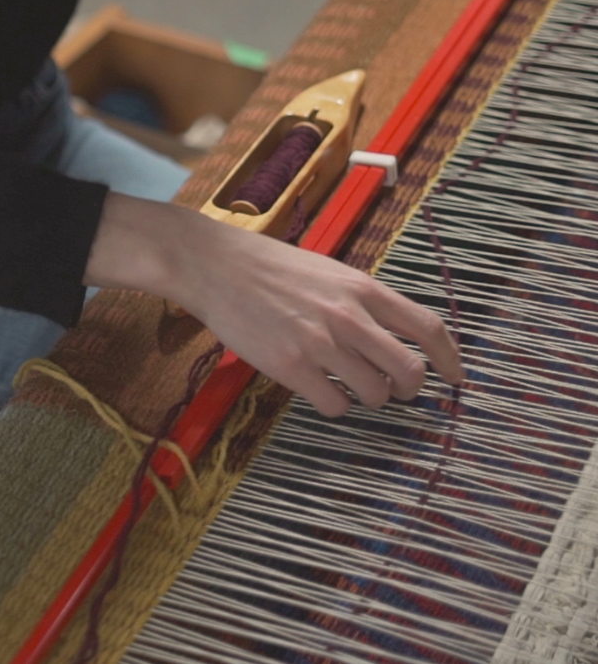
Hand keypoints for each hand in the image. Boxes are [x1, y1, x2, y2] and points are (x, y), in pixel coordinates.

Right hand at [84, 192, 461, 415]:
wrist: (216, 265)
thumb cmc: (270, 266)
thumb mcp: (329, 272)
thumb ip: (363, 301)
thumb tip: (391, 336)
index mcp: (364, 288)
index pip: (429, 329)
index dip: (450, 360)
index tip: (455, 378)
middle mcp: (349, 316)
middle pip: (410, 372)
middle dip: (411, 391)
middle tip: (397, 391)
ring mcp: (320, 343)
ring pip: (374, 395)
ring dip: (367, 398)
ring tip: (346, 384)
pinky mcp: (289, 366)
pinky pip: (334, 405)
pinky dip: (334, 405)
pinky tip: (318, 389)